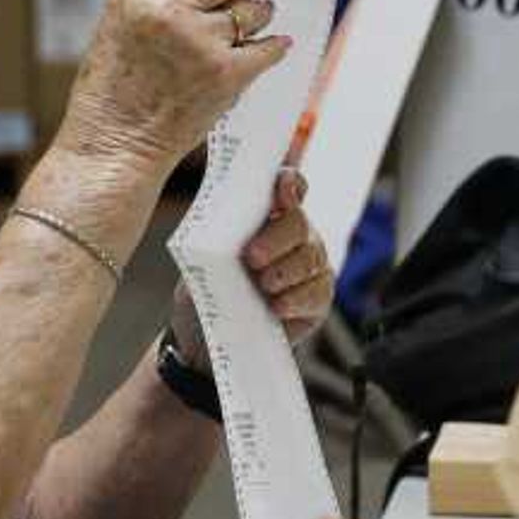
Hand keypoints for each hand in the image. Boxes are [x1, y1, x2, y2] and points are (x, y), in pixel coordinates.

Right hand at [63, 0, 290, 172]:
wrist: (113, 145)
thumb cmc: (112, 93)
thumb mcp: (118, 26)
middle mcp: (168, 11)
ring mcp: (199, 42)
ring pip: (251, 11)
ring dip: (262, 13)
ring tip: (261, 18)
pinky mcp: (225, 75)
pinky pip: (266, 50)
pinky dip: (275, 47)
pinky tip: (277, 45)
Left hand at [164, 168, 330, 365]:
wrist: (207, 336)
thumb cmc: (206, 288)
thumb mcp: (201, 258)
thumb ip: (215, 238)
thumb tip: (219, 231)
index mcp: (267, 216)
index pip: (287, 187)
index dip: (289, 182)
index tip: (282, 184)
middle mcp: (294, 236)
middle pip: (298, 224)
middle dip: (277, 239)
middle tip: (252, 257)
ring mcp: (310, 266)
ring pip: (310, 259)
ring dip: (285, 271)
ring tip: (264, 285)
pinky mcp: (317, 298)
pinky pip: (316, 292)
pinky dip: (296, 299)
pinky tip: (277, 306)